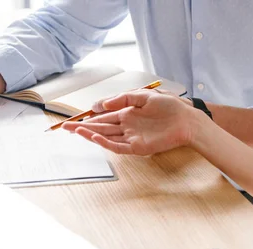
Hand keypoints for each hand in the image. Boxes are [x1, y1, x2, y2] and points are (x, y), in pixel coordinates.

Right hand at [62, 90, 205, 155]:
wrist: (186, 119)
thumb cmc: (169, 107)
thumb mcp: (143, 96)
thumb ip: (122, 99)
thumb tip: (102, 105)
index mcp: (128, 114)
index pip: (104, 117)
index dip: (89, 118)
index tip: (75, 118)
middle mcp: (127, 127)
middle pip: (101, 128)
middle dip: (83, 128)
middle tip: (66, 128)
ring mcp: (132, 138)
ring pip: (106, 138)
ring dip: (91, 135)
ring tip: (76, 131)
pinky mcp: (138, 147)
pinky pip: (118, 146)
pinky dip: (106, 143)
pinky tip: (95, 137)